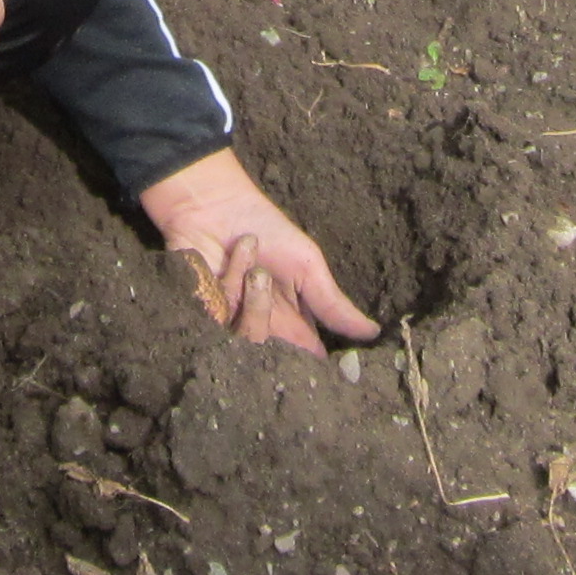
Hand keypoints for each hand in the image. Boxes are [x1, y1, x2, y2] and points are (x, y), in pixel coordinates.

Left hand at [139, 150, 378, 353]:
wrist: (214, 206)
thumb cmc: (265, 230)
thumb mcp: (307, 265)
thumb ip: (333, 304)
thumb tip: (373, 333)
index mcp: (292, 325)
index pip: (306, 362)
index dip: (313, 368)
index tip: (321, 365)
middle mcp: (263, 331)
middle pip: (273, 355)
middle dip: (267, 317)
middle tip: (264, 279)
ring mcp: (231, 328)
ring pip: (246, 338)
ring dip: (249, 297)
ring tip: (248, 263)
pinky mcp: (202, 320)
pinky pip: (215, 325)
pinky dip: (223, 289)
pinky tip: (220, 266)